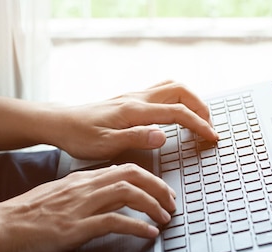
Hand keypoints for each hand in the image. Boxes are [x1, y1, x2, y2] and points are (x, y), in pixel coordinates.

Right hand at [0, 163, 174, 251]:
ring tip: (165, 219)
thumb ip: (79, 193)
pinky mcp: (75, 227)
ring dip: (153, 206)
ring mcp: (80, 206)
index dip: (149, 178)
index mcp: (80, 179)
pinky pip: (115, 221)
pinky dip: (137, 227)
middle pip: (133, 175)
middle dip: (159, 187)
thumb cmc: (22, 216)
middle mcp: (84, 187)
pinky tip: (149, 234)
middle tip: (171, 203)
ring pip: (129, 193)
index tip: (161, 191)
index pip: (123, 169)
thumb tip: (102, 194)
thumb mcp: (55, 197)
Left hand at [50, 81, 217, 159]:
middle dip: (200, 107)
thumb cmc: (79, 136)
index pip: (177, 112)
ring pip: (172, 86)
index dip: (198, 124)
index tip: (211, 136)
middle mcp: (136, 99)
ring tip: (199, 118)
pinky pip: (161, 91)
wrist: (59, 123)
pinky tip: (177, 112)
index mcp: (134, 111)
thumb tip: (164, 135)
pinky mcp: (129, 100)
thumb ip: (136, 138)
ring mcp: (133, 96)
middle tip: (209, 126)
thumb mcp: (106, 144)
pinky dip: (178, 98)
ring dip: (191, 99)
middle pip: (180, 91)